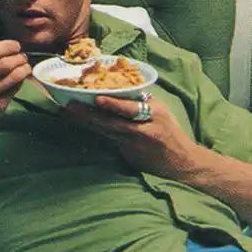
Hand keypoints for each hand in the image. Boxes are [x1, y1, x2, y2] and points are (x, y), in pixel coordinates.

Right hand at [0, 36, 31, 167]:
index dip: (6, 46)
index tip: (15, 45)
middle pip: (2, 63)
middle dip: (18, 56)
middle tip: (22, 56)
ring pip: (12, 76)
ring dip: (23, 68)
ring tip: (25, 65)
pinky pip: (13, 89)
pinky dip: (20, 81)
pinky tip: (20, 79)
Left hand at [62, 92, 202, 179]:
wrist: (184, 164)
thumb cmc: (170, 133)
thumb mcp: (162, 113)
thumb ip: (140, 102)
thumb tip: (114, 88)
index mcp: (156, 113)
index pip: (133, 109)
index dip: (115, 105)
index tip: (98, 99)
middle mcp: (145, 129)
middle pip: (113, 122)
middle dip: (89, 114)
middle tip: (69, 105)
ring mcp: (136, 145)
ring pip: (106, 131)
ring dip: (85, 122)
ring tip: (67, 112)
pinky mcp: (129, 155)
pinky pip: (108, 140)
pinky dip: (93, 131)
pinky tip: (79, 124)